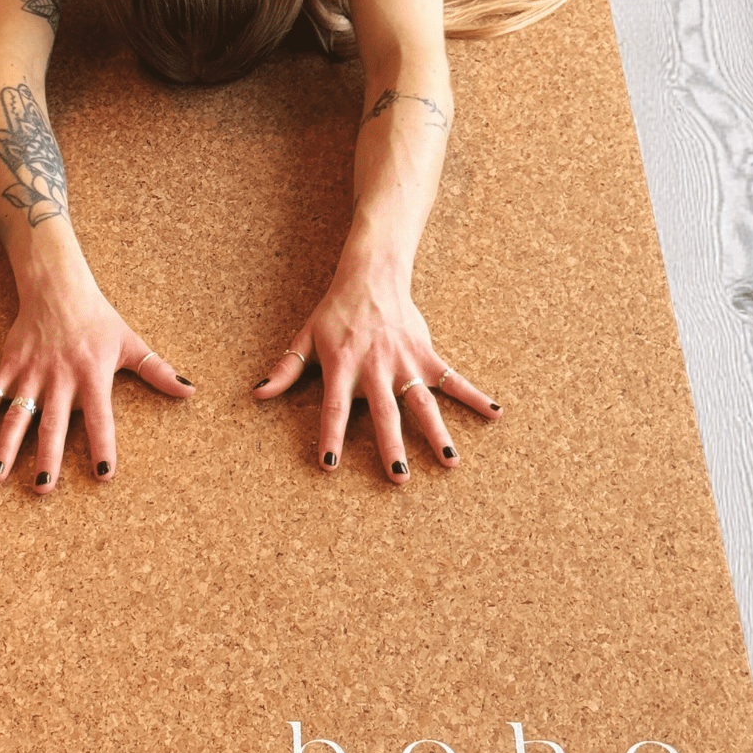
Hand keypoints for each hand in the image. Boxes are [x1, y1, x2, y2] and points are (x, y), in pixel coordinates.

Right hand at [0, 273, 193, 493]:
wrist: (58, 284)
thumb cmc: (98, 318)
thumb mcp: (130, 343)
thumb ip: (158, 371)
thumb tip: (190, 391)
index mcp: (92, 376)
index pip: (100, 419)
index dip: (103, 447)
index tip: (104, 476)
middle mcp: (60, 378)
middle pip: (54, 425)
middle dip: (48, 459)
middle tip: (42, 490)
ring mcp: (31, 373)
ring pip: (17, 416)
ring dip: (6, 447)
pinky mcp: (9, 365)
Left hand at [252, 245, 500, 481]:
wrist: (371, 275)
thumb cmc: (334, 312)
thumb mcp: (305, 338)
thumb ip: (285, 369)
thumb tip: (256, 395)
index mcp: (342, 366)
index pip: (333, 407)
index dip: (331, 435)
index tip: (330, 464)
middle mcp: (375, 367)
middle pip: (385, 412)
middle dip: (392, 446)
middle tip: (399, 477)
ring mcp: (405, 361)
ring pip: (422, 402)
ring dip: (437, 432)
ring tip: (450, 461)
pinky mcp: (427, 354)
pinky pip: (454, 378)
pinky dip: (475, 396)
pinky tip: (496, 413)